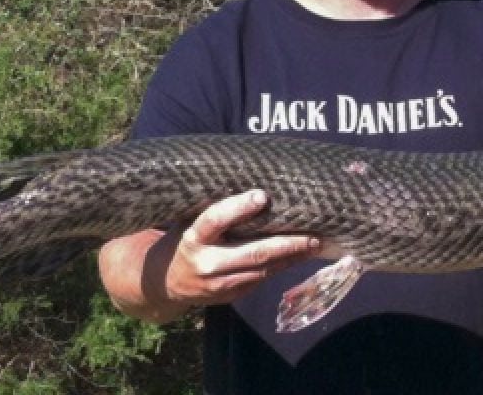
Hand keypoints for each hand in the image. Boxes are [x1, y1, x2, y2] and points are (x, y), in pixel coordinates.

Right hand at [160, 189, 319, 306]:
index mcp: (193, 238)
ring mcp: (219, 283)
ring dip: (291, 258)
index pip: (215, 220)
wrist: (167, 282)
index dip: (238, 208)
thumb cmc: (185, 239)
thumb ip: (214, 210)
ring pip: (262, 270)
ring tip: (315, 245)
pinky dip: (281, 267)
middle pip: (252, 252)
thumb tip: (254, 187)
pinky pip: (260, 280)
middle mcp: (207, 263)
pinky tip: (299, 257)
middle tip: (312, 235)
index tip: (262, 196)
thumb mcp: (190, 221)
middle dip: (286, 244)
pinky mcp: (230, 296)